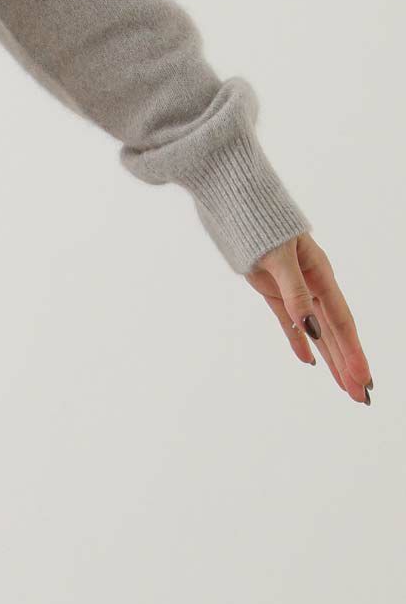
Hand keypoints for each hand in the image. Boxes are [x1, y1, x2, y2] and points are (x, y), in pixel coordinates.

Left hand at [247, 234, 372, 404]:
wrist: (240, 207)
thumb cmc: (262, 225)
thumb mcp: (278, 259)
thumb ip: (295, 293)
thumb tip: (311, 329)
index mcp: (322, 277)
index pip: (342, 324)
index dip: (353, 354)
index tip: (363, 380)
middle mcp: (314, 287)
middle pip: (336, 335)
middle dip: (349, 366)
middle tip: (363, 397)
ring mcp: (296, 292)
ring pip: (318, 334)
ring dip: (332, 361)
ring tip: (346, 387)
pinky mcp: (276, 294)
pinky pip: (291, 326)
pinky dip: (300, 344)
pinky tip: (310, 364)